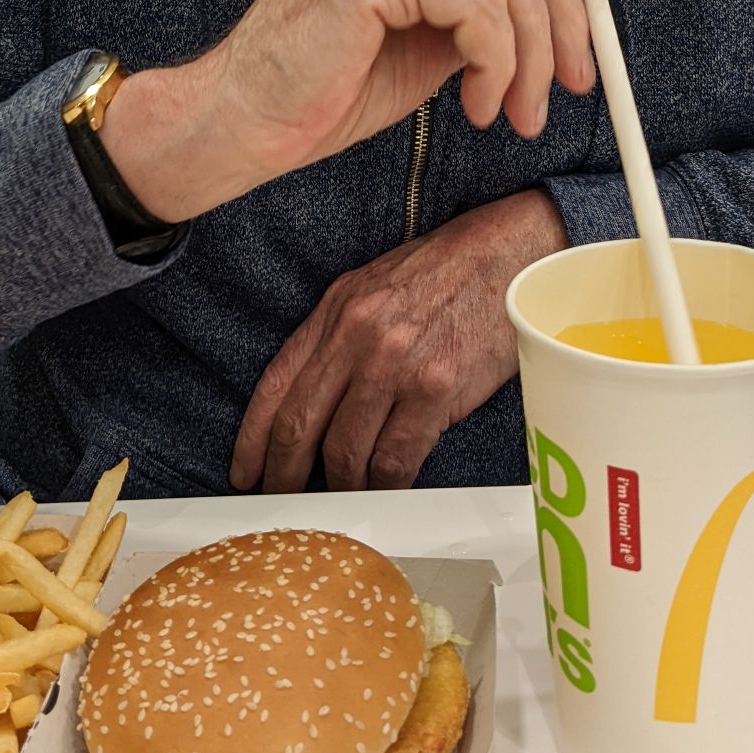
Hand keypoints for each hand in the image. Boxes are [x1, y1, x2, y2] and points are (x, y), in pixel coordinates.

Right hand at [102, 0, 630, 223]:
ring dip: (534, 56)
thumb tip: (568, 3)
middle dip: (566, 14)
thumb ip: (485, 6)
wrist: (241, 123)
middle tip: (572, 84)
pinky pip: (479, 3)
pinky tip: (475, 105)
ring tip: (515, 111)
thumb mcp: (431, 40)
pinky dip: (498, 62)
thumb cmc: (326, 89)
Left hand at [229, 189, 565, 494]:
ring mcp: (396, 366)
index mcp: (336, 311)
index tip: (245, 471)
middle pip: (300, 427)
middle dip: (285, 475)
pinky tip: (386, 485)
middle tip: (284, 499)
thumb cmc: (445, 272)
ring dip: (343, 485)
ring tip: (347, 494)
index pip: (275, 386)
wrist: (508, 253)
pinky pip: (396, 460)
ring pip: (346, 453)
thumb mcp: (373, 287)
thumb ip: (338, 337)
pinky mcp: (436, 390)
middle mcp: (358, 338)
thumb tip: (312, 399)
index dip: (252, 439)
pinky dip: (386, 484)